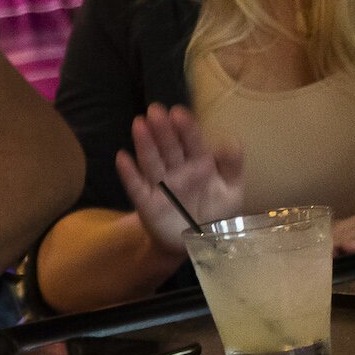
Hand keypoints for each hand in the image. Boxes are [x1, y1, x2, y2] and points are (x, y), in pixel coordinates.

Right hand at [115, 103, 243, 254]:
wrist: (198, 244)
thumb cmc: (215, 215)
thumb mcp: (232, 191)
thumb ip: (232, 167)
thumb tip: (231, 141)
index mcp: (199, 164)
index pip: (192, 142)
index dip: (186, 128)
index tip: (179, 113)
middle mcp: (178, 170)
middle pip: (169, 147)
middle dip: (162, 129)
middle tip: (155, 110)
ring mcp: (160, 185)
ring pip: (151, 161)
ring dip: (145, 143)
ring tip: (139, 124)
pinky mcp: (146, 202)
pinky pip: (136, 186)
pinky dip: (128, 173)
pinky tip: (122, 157)